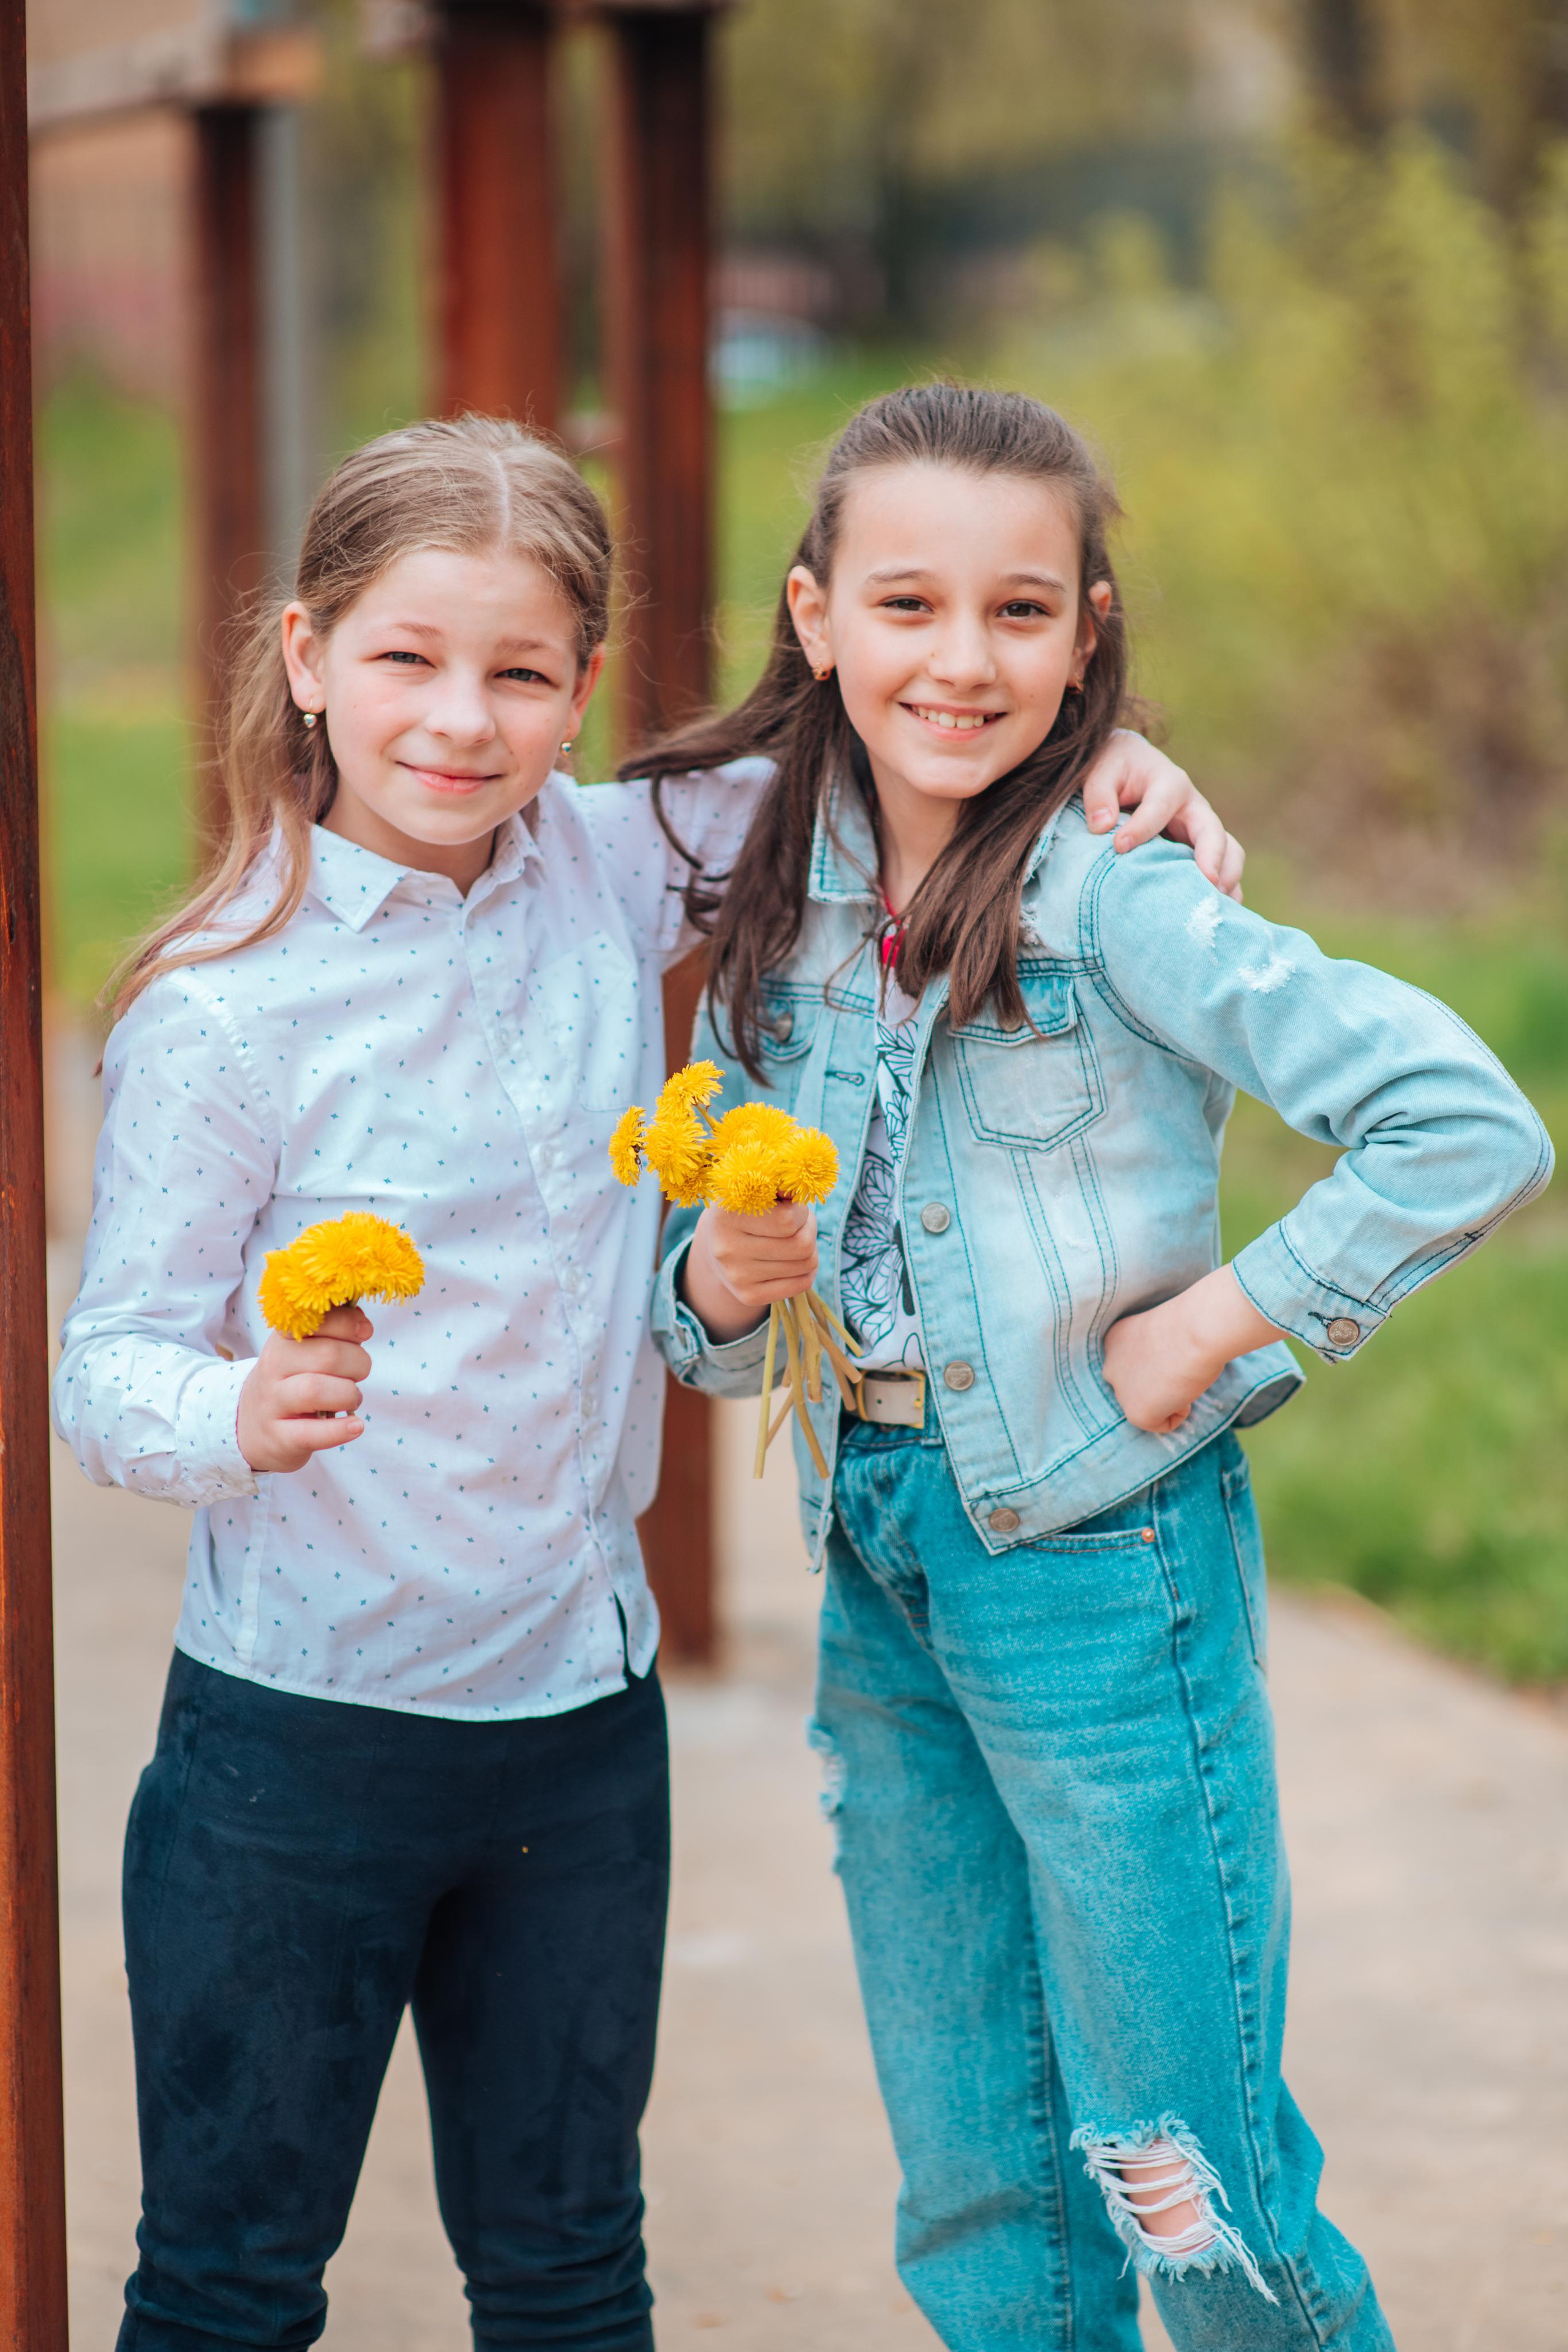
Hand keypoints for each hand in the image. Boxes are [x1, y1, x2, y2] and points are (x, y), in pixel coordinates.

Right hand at [236, 1303, 373, 1472]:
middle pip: (327, 1355)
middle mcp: (273, 1368)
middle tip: (359, 1373)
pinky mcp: (279, 1437)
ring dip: (348, 1394)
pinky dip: (340, 1430)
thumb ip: (331, 1334)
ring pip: (315, 1390)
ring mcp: (273, 1404)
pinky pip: (312, 1433)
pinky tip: (355, 1426)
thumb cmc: (291, 1383)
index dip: (348, 1324)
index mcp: (282, 1340)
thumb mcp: (302, 1353)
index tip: (364, 1332)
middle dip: (358, 1363)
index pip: (318, 1321)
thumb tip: (362, 1322)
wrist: (249, 1425)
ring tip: (352, 1398)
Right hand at [681, 1200, 819, 1342]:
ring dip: (809, 1249)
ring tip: (793, 1238)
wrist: (718, 1242)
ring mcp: (736, 1276)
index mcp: (727, 1214)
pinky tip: (793, 1260)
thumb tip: (796, 1190)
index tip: (791, 1206)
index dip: (800, 1211)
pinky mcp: (748, 1296)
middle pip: (802, 1246)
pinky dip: (807, 1271)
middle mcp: (726, 1248)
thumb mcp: (756, 1186)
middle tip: (798, 1224)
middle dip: (809, 1230)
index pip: (789, 1220)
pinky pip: (802, 1285)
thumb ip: (777, 1182)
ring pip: (806, 1265)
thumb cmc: (747, 1206)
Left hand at [1082, 729, 1245, 901]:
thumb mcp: (1102, 770)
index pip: (1161, 806)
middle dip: (1212, 858)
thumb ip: (1099, 794)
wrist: (1130, 769)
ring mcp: (1201, 831)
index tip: (1119, 846)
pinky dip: (1226, 890)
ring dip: (1226, 878)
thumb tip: (1101, 826)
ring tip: (1214, 906)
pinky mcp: (1202, 851)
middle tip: (1205, 884)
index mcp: (1169, 783)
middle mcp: (1193, 808)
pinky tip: (1216, 914)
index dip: (1142, 827)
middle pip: (1213, 832)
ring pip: (1229, 852)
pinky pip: (1224, 870)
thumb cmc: (1116, 770)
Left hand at [1102, 1267, 1282, 1433]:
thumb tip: (1169, 1375)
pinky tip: (1184, 1387)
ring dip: (1170, 1397)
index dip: (1161, 1364)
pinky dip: (1181, 1412)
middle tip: (1180, 1367)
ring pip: (1151, 1407)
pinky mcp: (1135, 1413)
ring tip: (1181, 1373)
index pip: (1136, 1367)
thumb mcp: (1162, 1335)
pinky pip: (1165, 1424)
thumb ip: (1154, 1355)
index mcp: (1114, 1341)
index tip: (1175, 1352)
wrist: (1196, 1328)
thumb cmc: (1191, 1323)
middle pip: (1140, 1389)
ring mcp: (1120, 1392)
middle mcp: (1109, 1366)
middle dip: (1159, 1386)